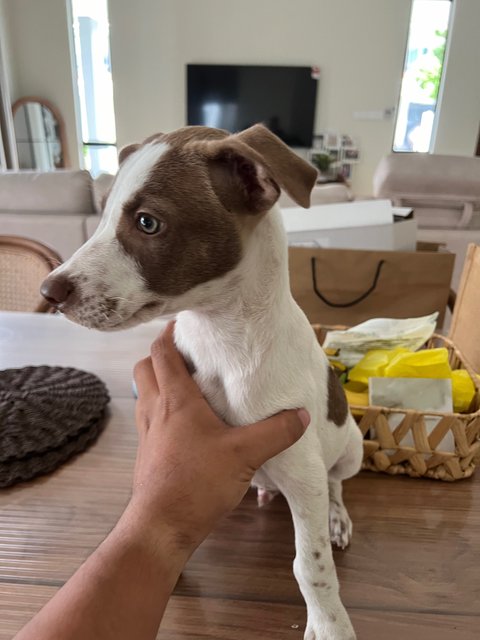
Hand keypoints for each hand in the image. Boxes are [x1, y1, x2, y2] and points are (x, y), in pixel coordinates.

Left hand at [128, 322, 309, 551]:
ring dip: (159, 382)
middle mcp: (155, 409)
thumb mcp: (245, 455)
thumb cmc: (197, 483)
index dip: (170, 332)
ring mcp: (146, 432)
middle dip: (161, 355)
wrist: (160, 527)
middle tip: (188, 354)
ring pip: (144, 393)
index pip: (162, 352)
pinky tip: (186, 425)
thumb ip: (277, 432)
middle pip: (145, 367)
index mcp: (176, 399)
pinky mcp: (146, 453)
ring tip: (189, 385)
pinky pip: (149, 418)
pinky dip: (161, 410)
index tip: (187, 322)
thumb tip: (302, 415)